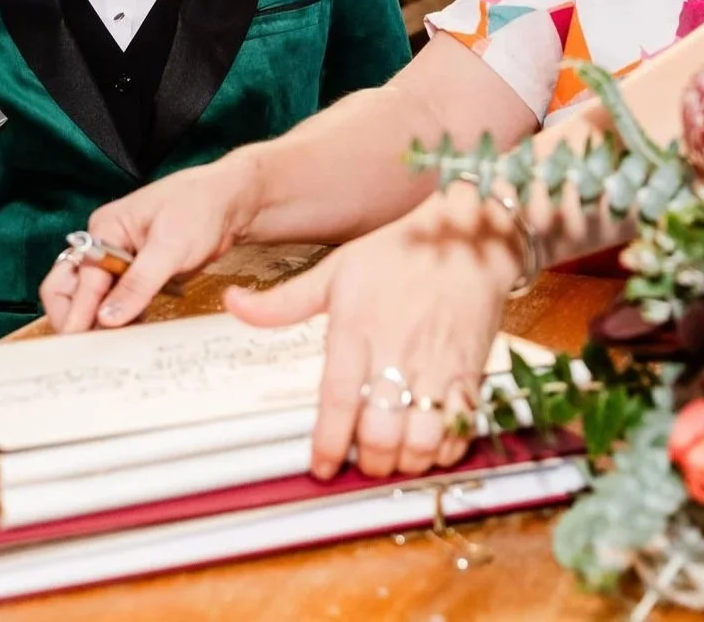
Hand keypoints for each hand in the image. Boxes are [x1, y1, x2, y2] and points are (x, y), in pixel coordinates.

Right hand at [40, 153, 259, 333]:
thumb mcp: (170, 246)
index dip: (80, 312)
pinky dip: (117, 318)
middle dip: (72, 315)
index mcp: (104, 229)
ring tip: (103, 349)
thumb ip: (138, 282)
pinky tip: (125, 336)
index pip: (84, 278)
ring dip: (94, 321)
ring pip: (90, 297)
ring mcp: (118, 260)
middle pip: (69, 286)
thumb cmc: (199, 207)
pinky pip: (115, 300)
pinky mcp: (135, 274)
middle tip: (82, 349)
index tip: (76, 341)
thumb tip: (108, 317)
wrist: (230, 203)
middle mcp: (104, 244)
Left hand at [225, 183, 516, 478]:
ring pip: (424, 436)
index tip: (322, 467)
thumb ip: (284, 301)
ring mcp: (437, 364)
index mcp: (357, 329)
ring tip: (395, 459)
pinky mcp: (469, 369)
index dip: (329, 443)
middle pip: (382, 430)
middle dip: (370, 461)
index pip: (339, 399)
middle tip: (362, 463)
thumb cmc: (398, 253)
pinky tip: (431, 447)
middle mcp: (397, 351)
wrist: (467, 235)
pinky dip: (446, 448)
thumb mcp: (335, 271)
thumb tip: (234, 302)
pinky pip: (462, 426)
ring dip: (407, 460)